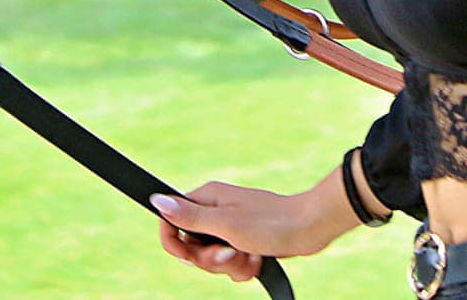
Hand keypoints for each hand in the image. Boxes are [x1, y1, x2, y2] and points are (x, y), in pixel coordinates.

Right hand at [152, 181, 336, 280]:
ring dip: (230, 265)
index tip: (189, 255)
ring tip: (250, 256)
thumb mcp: (225, 223)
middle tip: (231, 253)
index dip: (176, 244)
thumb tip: (157, 200)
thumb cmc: (270, 222)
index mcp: (208, 198)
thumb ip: (189, 216)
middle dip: (210, 259)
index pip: (172, 222)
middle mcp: (217, 211)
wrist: (310, 228)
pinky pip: (231, 264)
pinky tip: (258, 260)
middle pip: (192, 247)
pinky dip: (243, 267)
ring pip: (212, 259)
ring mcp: (231, 227)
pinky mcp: (245, 242)